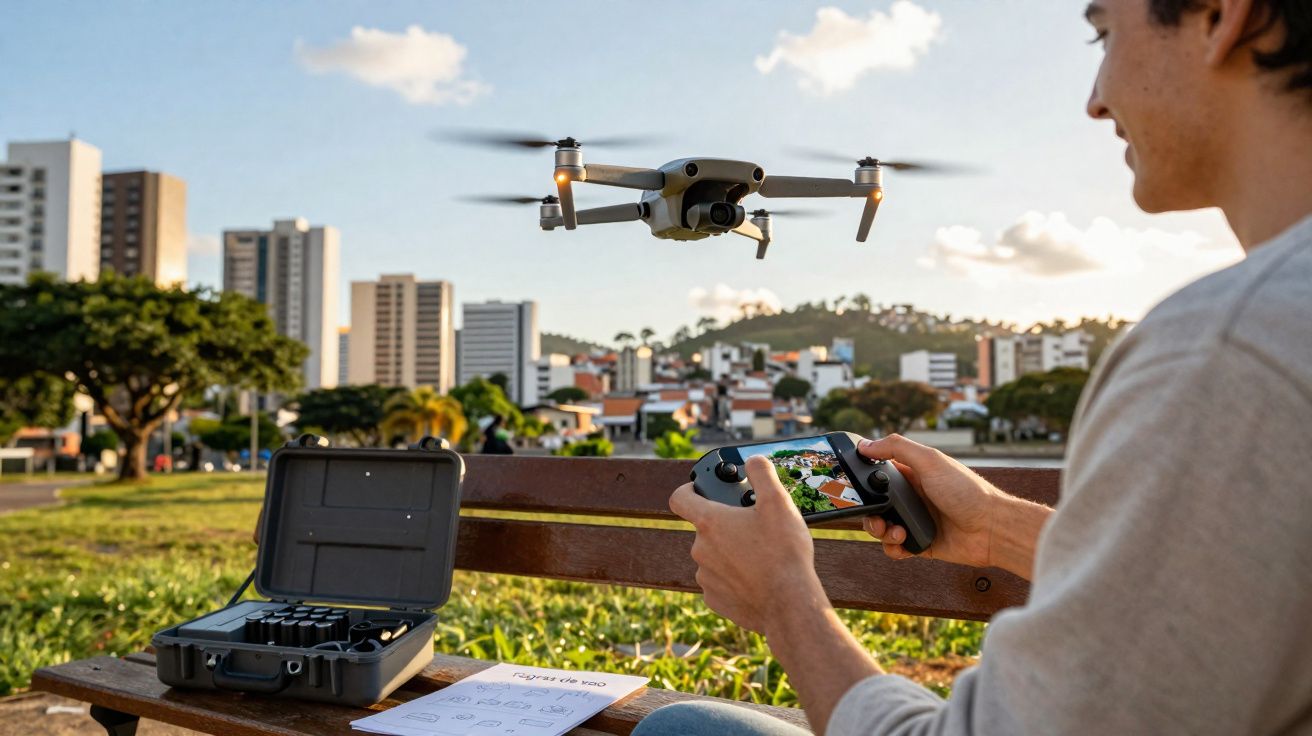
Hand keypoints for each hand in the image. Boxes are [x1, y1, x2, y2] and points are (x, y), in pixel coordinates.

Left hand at [669, 456, 827, 634]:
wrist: (789, 605)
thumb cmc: (783, 552)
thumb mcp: (778, 503)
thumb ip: (762, 474)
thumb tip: (754, 461)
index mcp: (710, 523)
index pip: (680, 498)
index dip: (689, 489)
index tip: (700, 489)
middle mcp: (700, 549)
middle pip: (705, 529)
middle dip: (726, 525)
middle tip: (753, 527)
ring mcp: (705, 576)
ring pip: (714, 556)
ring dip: (730, 552)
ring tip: (760, 554)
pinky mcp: (715, 599)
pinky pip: (719, 581)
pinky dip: (734, 578)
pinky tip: (757, 578)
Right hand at [858, 434, 1003, 567]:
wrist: (991, 529)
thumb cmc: (967, 491)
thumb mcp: (931, 461)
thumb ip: (897, 448)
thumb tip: (865, 445)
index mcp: (913, 473)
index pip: (879, 473)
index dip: (864, 479)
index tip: (854, 486)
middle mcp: (912, 497)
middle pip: (875, 503)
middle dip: (869, 512)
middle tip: (876, 517)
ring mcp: (916, 520)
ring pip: (882, 527)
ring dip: (881, 532)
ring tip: (896, 532)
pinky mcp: (921, 543)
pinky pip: (895, 548)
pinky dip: (893, 548)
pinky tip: (903, 544)